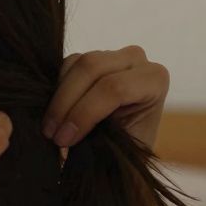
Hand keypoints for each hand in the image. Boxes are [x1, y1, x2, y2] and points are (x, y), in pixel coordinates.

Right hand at [44, 46, 168, 149]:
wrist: (122, 147)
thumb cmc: (127, 150)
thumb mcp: (120, 146)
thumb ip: (103, 136)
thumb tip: (67, 138)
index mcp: (154, 79)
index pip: (114, 88)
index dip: (84, 113)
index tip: (64, 140)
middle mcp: (135, 60)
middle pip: (92, 67)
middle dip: (65, 103)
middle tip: (51, 133)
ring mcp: (111, 54)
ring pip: (76, 63)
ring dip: (57, 98)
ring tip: (50, 128)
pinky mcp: (90, 56)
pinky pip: (65, 64)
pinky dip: (54, 88)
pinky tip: (55, 112)